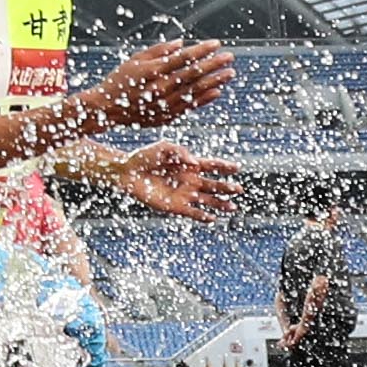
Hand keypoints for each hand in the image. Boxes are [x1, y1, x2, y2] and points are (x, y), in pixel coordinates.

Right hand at [84, 38, 232, 132]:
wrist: (106, 109)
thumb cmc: (120, 81)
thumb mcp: (134, 60)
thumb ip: (158, 51)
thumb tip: (181, 44)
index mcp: (152, 71)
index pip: (183, 58)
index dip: (201, 50)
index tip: (216, 44)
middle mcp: (160, 87)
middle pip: (193, 74)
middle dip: (214, 64)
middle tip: (230, 57)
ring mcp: (164, 103)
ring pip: (195, 91)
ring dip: (215, 81)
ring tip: (229, 73)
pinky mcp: (166, 116)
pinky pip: (190, 107)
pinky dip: (205, 99)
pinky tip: (217, 91)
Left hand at [111, 139, 240, 218]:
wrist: (127, 172)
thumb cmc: (145, 156)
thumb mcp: (163, 147)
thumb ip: (180, 152)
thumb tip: (194, 162)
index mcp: (190, 165)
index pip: (212, 166)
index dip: (225, 167)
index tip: (237, 168)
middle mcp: (190, 180)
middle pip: (214, 185)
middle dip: (227, 188)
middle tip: (239, 190)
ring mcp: (184, 194)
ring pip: (207, 201)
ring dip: (220, 204)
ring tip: (232, 208)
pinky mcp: (175, 206)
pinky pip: (192, 213)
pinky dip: (203, 216)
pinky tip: (212, 219)